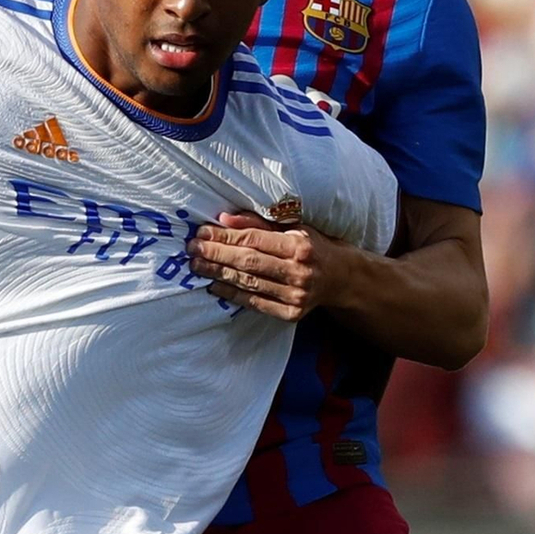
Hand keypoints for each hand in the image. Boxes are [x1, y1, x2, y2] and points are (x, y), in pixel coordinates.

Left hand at [188, 213, 354, 321]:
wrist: (341, 278)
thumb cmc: (313, 246)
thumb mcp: (293, 227)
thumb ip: (258, 222)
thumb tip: (223, 219)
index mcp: (300, 245)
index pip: (254, 240)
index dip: (225, 237)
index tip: (202, 233)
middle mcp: (299, 271)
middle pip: (248, 262)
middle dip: (216, 255)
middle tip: (192, 250)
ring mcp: (295, 296)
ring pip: (249, 283)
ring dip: (218, 274)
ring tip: (197, 266)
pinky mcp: (291, 314)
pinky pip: (254, 303)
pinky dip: (232, 294)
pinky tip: (214, 285)